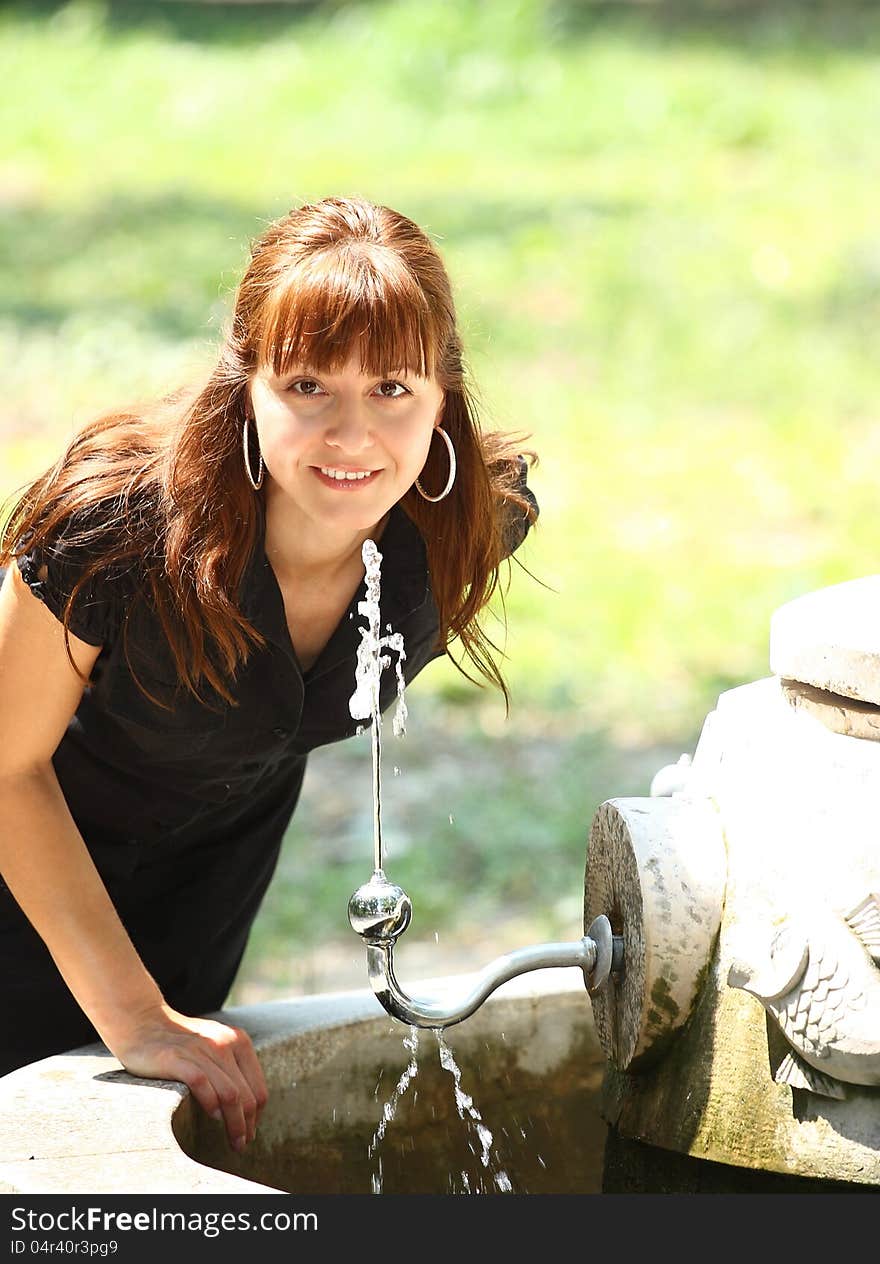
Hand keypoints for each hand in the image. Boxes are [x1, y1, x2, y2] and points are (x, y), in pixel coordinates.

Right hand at [105, 1002, 267, 1151]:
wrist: (143, 1024)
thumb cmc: (181, 1045)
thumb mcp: (215, 1049)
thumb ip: (232, 1071)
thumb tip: (247, 1111)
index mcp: (238, 1041)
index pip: (258, 1088)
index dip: (257, 1115)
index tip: (250, 1132)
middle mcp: (224, 1043)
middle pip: (247, 1095)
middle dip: (248, 1125)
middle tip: (241, 1144)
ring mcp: (201, 1050)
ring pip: (230, 1094)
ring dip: (234, 1123)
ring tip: (233, 1141)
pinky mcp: (178, 1058)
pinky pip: (203, 1084)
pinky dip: (211, 1104)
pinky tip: (213, 1117)